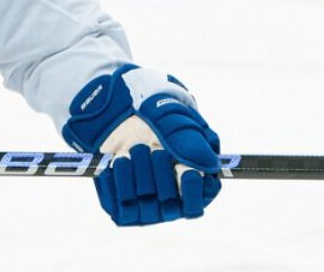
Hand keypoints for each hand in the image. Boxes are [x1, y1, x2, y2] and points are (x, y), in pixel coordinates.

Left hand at [62, 64, 220, 225]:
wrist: (120, 114)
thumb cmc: (156, 119)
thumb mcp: (177, 123)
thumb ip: (193, 144)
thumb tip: (205, 167)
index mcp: (194, 185)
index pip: (197, 205)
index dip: (192, 190)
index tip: (186, 170)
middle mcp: (171, 201)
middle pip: (170, 205)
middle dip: (160, 172)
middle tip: (152, 148)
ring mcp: (146, 206)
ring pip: (146, 209)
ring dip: (139, 174)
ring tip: (134, 150)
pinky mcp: (120, 205)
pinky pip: (121, 208)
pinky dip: (119, 181)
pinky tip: (118, 160)